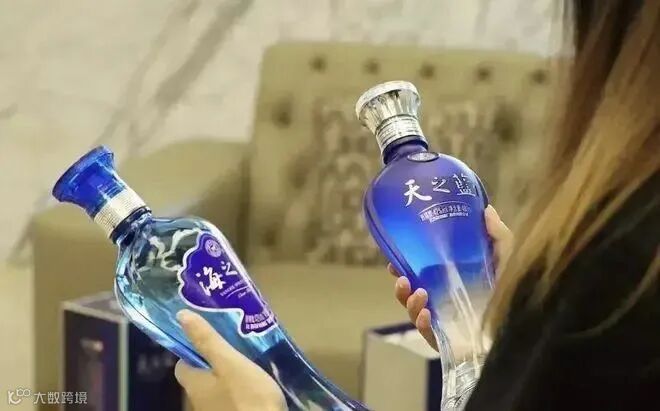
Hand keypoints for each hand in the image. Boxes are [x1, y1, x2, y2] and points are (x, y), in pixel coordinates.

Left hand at [174, 310, 285, 410]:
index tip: (210, 337)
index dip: (192, 350)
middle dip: (214, 361)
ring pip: (216, 387)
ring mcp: (215, 410)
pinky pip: (230, 398)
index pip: (182, 364)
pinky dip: (239, 389)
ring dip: (228, 374)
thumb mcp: (228, 362)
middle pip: (200, 376)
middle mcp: (199, 400)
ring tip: (248, 358)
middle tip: (234, 344)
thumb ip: (207, 340)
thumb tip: (181, 315)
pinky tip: (255, 381)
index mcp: (194, 383)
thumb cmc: (247, 395)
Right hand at [388, 205, 512, 350]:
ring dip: (409, 302)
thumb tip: (486, 209)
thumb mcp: (508, 257)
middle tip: (398, 275)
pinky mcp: (447, 339)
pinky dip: (422, 323)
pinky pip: (427, 333)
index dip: (405, 263)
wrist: (525, 328)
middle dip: (400, 285)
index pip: (421, 272)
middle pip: (412, 292)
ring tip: (419, 292)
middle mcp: (445, 300)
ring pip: (414, 312)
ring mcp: (444, 321)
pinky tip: (426, 314)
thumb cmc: (514, 291)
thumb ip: (498, 235)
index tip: (394, 256)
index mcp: (452, 280)